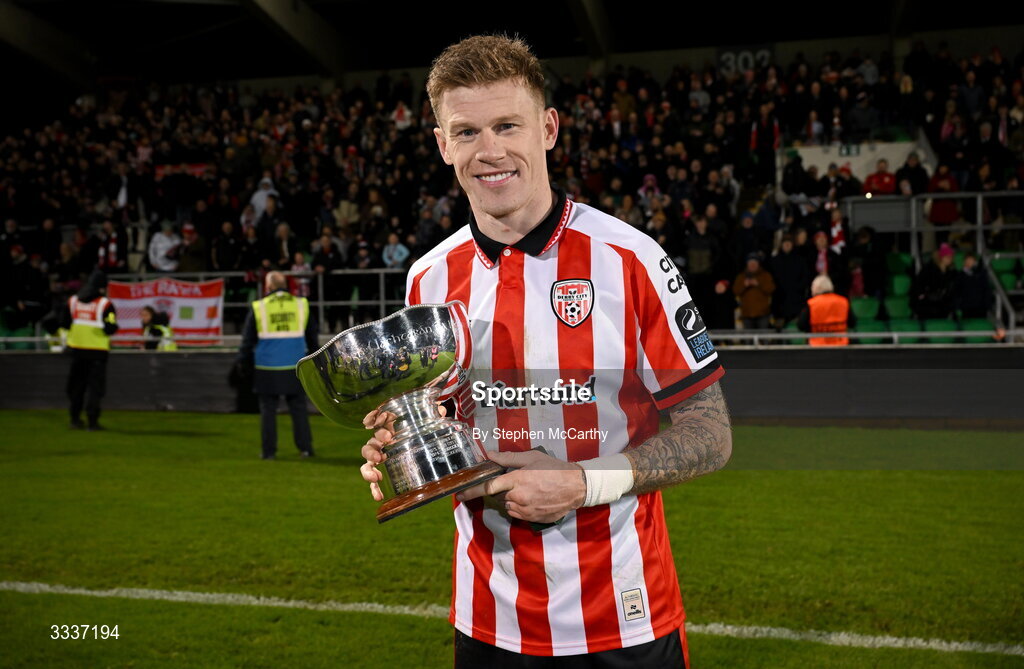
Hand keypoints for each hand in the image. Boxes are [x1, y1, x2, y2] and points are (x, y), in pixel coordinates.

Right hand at [359, 405, 446, 501]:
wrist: (423, 447)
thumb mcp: (427, 424)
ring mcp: (380, 459)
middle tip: (381, 456)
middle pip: (370, 445)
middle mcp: (382, 443)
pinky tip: (379, 495)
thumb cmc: (420, 432)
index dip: (378, 428)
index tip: (388, 435)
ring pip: (367, 463)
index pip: (378, 424)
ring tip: (376, 477)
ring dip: (368, 470)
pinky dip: (374, 488)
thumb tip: (441, 409)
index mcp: (389, 428)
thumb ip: (432, 416)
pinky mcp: (382, 473)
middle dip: (372, 451)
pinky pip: (374, 481)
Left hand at [457, 450, 585, 523]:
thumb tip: (489, 455)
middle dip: (504, 489)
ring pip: (508, 505)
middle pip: (499, 496)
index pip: (488, 486)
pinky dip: (520, 507)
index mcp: (516, 479)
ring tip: (530, 489)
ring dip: (512, 499)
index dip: (471, 491)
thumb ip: (508, 458)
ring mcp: (525, 510)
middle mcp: (518, 496)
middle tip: (520, 481)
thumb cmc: (555, 469)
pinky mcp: (532, 519)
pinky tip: (533, 498)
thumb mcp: (532, 458)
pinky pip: (517, 514)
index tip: (459, 494)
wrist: (577, 487)